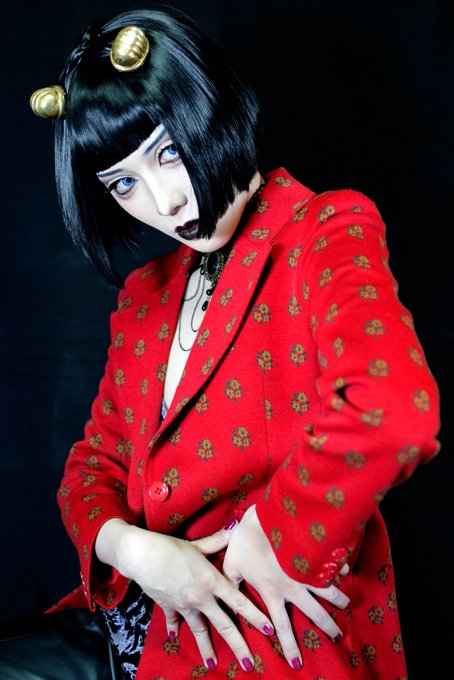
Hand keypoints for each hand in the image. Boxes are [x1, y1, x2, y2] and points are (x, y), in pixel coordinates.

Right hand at [96, 518, 273, 671]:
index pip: (239, 602)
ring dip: (207, 648)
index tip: (269, 630)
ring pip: (200, 630)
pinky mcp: (169, 607)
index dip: (255, 616)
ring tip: (213, 664)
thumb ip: (217, 541)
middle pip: (224, 625)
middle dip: (238, 645)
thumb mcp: (196, 545)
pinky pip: (174, 621)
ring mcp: (185, 605)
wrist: (142, 556)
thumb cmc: (170, 546)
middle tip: (250, 664)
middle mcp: (201, 597)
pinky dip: (175, 629)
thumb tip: (235, 527)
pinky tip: (176, 638)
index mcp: (212, 581)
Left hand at [222, 506, 349, 670]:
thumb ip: (231, 584)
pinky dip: (339, 569)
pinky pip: (331, 564)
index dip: (289, 646)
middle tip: (337, 636)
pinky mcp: (314, 553)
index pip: (281, 626)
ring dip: (338, 599)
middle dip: (327, 626)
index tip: (296, 664)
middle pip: (314, 612)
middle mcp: (293, 586)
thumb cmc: (246, 540)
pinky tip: (345, 572)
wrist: (267, 517)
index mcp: (272, 592)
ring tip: (347, 605)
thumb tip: (226, 599)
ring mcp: (306, 570)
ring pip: (328, 590)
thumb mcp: (231, 564)